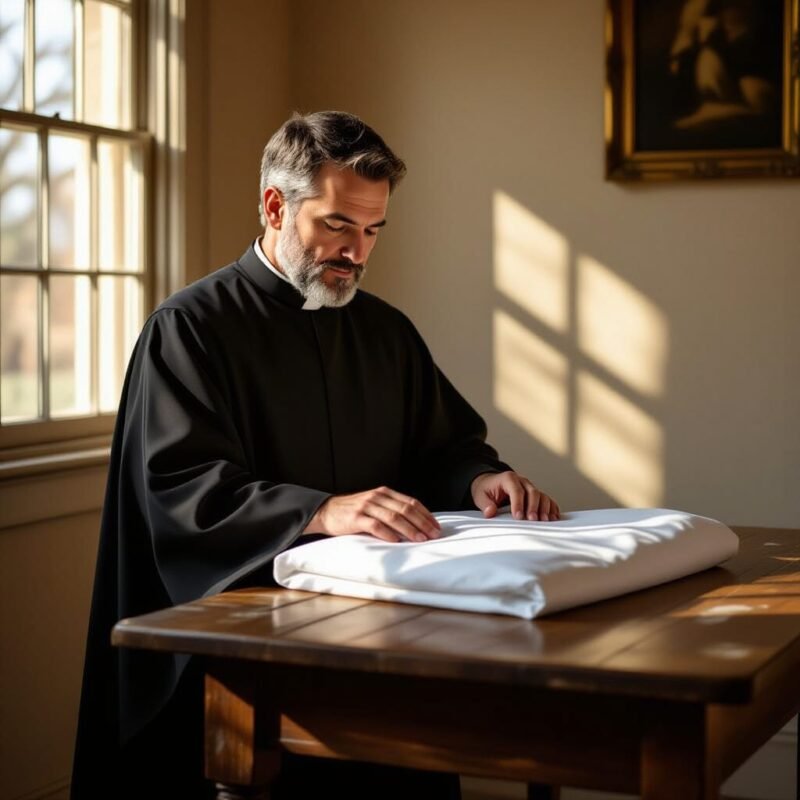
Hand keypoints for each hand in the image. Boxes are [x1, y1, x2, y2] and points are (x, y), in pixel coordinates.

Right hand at [304, 486, 440, 542]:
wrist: (326, 511)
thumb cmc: (353, 512)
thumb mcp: (375, 505)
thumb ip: (391, 510)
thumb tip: (417, 525)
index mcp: (384, 493)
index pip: (411, 502)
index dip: (426, 514)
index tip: (436, 527)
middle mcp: (377, 497)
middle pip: (405, 509)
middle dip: (422, 523)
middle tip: (433, 535)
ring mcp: (366, 506)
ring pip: (393, 517)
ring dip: (410, 529)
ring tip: (420, 539)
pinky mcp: (356, 518)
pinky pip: (375, 525)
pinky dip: (388, 534)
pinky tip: (397, 541)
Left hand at [471, 471, 560, 520]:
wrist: (490, 483)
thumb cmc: (486, 490)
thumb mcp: (480, 496)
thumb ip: (485, 504)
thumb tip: (490, 512)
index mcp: (508, 478)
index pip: (516, 490)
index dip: (518, 503)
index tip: (518, 517)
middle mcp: (522, 481)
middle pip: (532, 492)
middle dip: (533, 507)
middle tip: (532, 520)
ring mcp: (530, 487)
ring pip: (542, 495)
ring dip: (544, 508)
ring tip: (544, 521)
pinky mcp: (535, 494)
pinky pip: (547, 499)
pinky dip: (551, 508)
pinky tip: (553, 518)